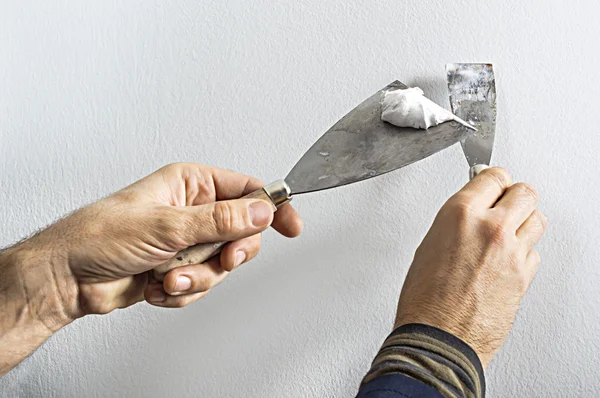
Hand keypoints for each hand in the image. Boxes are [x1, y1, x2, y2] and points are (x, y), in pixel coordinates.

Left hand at [26, 163, 302, 315]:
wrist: (68, 277)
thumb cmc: (100, 236)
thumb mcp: (168, 225)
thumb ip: (220, 220)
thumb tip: (261, 211)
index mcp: (191, 184)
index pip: (247, 190)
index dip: (271, 207)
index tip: (291, 225)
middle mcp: (191, 211)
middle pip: (241, 233)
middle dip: (227, 254)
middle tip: (220, 260)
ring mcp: (185, 241)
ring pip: (221, 264)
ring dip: (197, 277)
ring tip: (168, 275)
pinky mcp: (177, 268)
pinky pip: (202, 284)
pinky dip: (182, 291)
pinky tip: (157, 286)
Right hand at [394, 167, 546, 366]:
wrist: (438, 338)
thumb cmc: (424, 299)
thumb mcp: (429, 245)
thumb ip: (456, 223)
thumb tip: (470, 213)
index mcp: (460, 214)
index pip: (493, 176)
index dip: (493, 180)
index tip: (492, 184)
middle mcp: (490, 228)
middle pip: (525, 192)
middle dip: (514, 196)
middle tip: (505, 204)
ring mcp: (512, 251)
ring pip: (537, 219)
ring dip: (524, 222)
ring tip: (509, 232)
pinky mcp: (525, 275)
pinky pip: (534, 251)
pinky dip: (524, 253)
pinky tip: (506, 260)